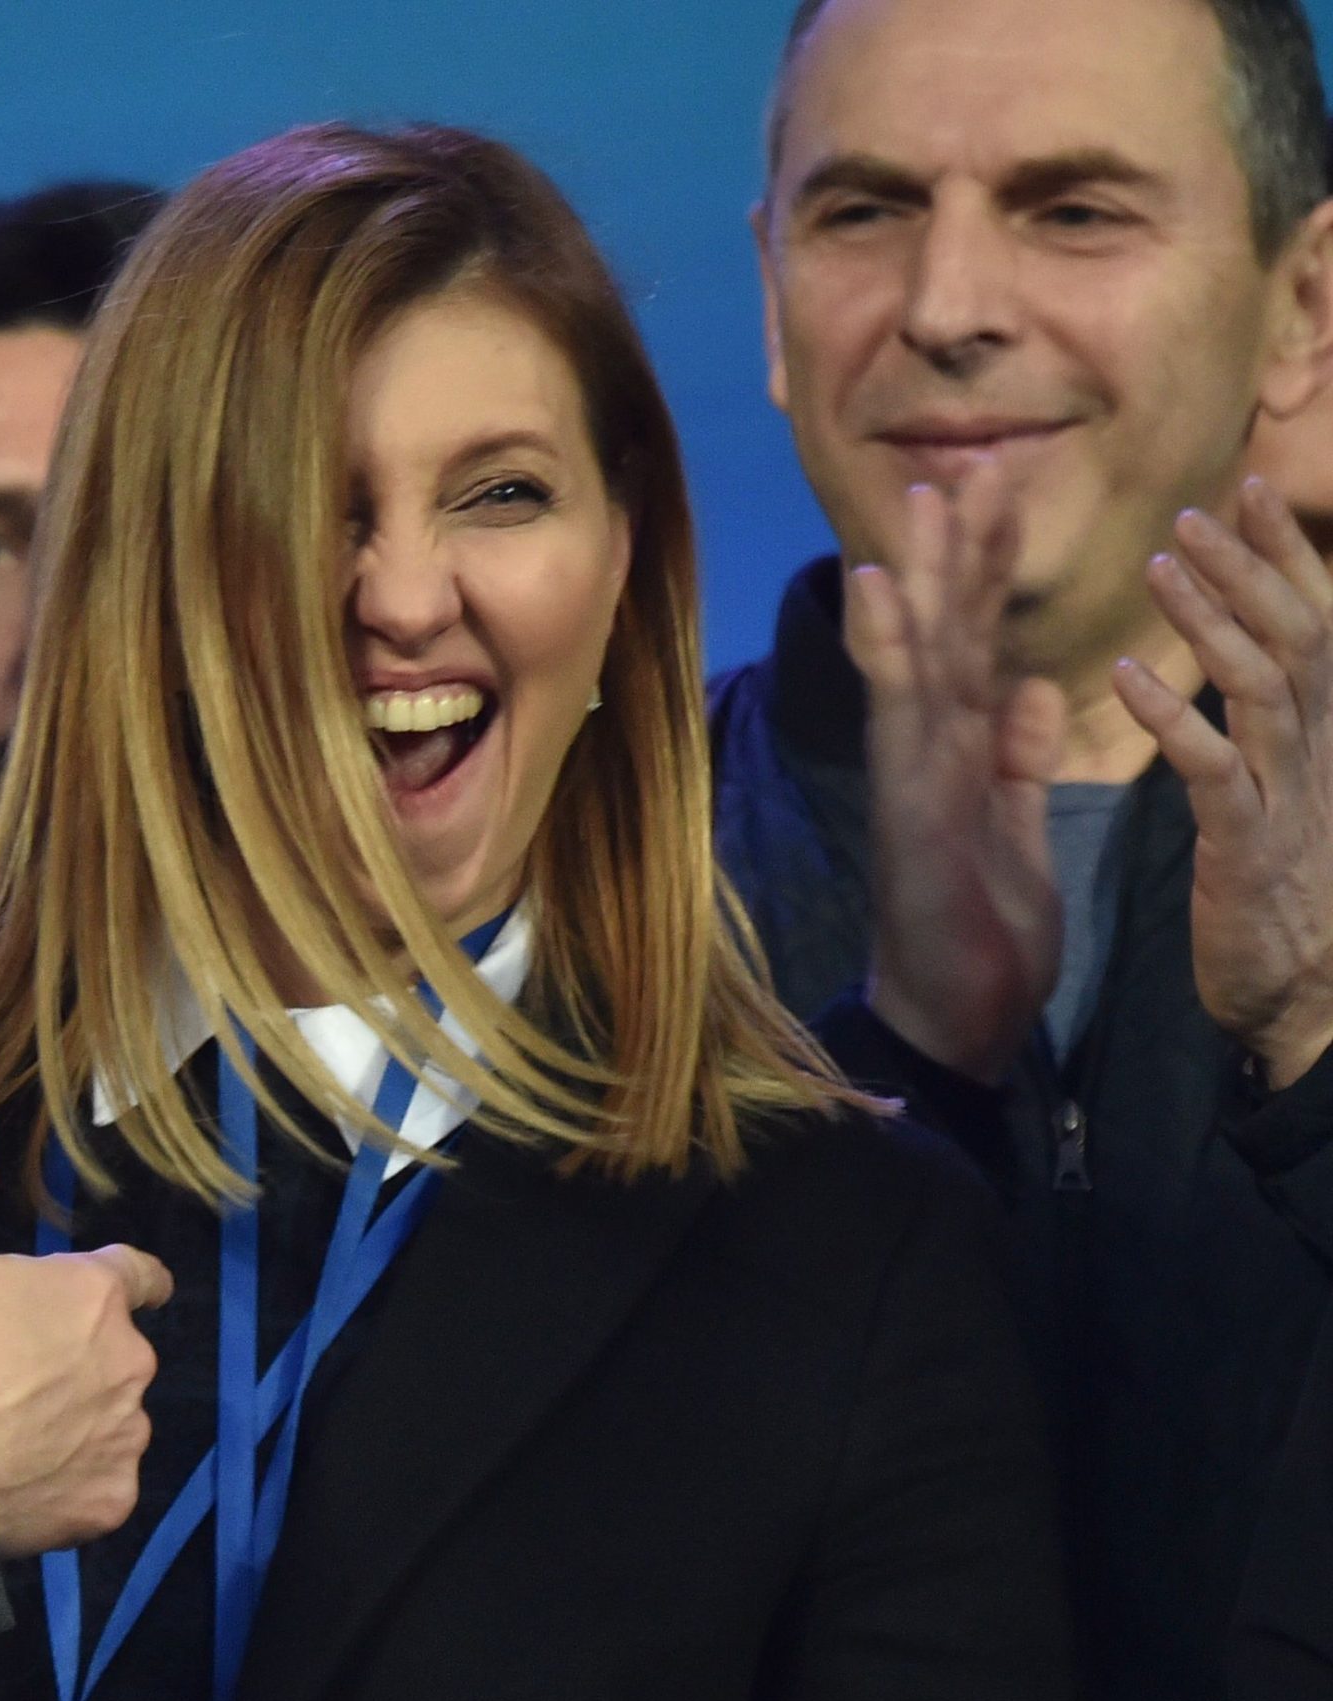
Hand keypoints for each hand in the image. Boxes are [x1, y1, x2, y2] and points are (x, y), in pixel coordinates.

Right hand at [0, 1100, 172, 1556]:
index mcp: (93, 1293)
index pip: (139, 1274)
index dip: (119, 1280)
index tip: (95, 1295)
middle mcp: (128, 1361)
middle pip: (118, 1351)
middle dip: (80, 1356)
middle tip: (14, 1373)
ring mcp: (124, 1436)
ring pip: (113, 1419)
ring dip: (81, 1419)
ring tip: (16, 1432)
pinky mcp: (111, 1501)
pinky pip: (101, 1483)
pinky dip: (73, 1480)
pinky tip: (25, 1479)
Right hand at [850, 460, 1068, 1082]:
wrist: (954, 1017)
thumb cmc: (983, 934)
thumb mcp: (1022, 829)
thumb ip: (1023, 760)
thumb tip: (1036, 688)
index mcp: (963, 754)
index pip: (977, 645)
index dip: (985, 573)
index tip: (994, 498)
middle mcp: (928, 750)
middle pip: (943, 633)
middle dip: (951, 552)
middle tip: (959, 465)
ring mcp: (910, 772)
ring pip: (917, 657)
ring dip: (917, 577)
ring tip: (920, 502)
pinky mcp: (909, 803)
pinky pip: (900, 717)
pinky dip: (888, 651)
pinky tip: (880, 593)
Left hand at [1116, 477, 1332, 1089]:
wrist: (1309, 1000)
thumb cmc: (1287, 891)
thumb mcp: (1288, 792)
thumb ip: (1274, 724)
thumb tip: (1261, 655)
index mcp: (1322, 735)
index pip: (1312, 624)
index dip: (1283, 555)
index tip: (1245, 489)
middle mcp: (1319, 752)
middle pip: (1297, 636)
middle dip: (1250, 567)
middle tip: (1194, 509)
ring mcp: (1287, 796)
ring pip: (1262, 686)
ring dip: (1210, 619)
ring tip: (1158, 564)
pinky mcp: (1246, 846)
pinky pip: (1213, 768)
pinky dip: (1172, 717)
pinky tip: (1125, 674)